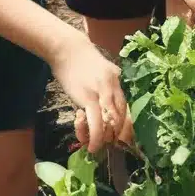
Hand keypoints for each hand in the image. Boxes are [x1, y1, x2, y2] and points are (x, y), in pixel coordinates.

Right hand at [51, 30, 130, 152]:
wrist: (67, 49)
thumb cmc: (80, 61)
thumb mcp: (101, 71)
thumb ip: (106, 85)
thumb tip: (108, 102)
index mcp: (118, 80)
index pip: (128, 106)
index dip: (127, 125)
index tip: (124, 138)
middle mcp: (114, 86)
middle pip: (123, 115)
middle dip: (118, 134)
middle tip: (111, 145)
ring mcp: (102, 92)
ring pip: (111, 121)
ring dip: (106, 138)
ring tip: (98, 147)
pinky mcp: (88, 97)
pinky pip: (96, 121)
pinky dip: (95, 136)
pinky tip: (90, 144)